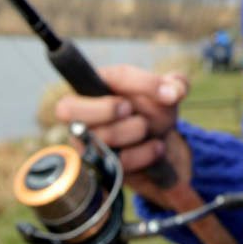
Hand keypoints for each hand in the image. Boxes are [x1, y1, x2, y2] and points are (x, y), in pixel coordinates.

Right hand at [53, 65, 191, 201]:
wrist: (161, 144)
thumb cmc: (154, 111)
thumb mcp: (169, 93)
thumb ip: (176, 84)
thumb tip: (171, 93)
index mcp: (97, 85)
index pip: (104, 77)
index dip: (140, 84)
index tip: (166, 94)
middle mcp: (82, 114)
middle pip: (66, 108)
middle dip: (106, 109)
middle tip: (130, 109)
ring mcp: (86, 142)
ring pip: (99, 136)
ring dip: (134, 130)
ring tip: (147, 128)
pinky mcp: (98, 167)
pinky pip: (116, 162)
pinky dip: (144, 153)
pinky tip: (157, 147)